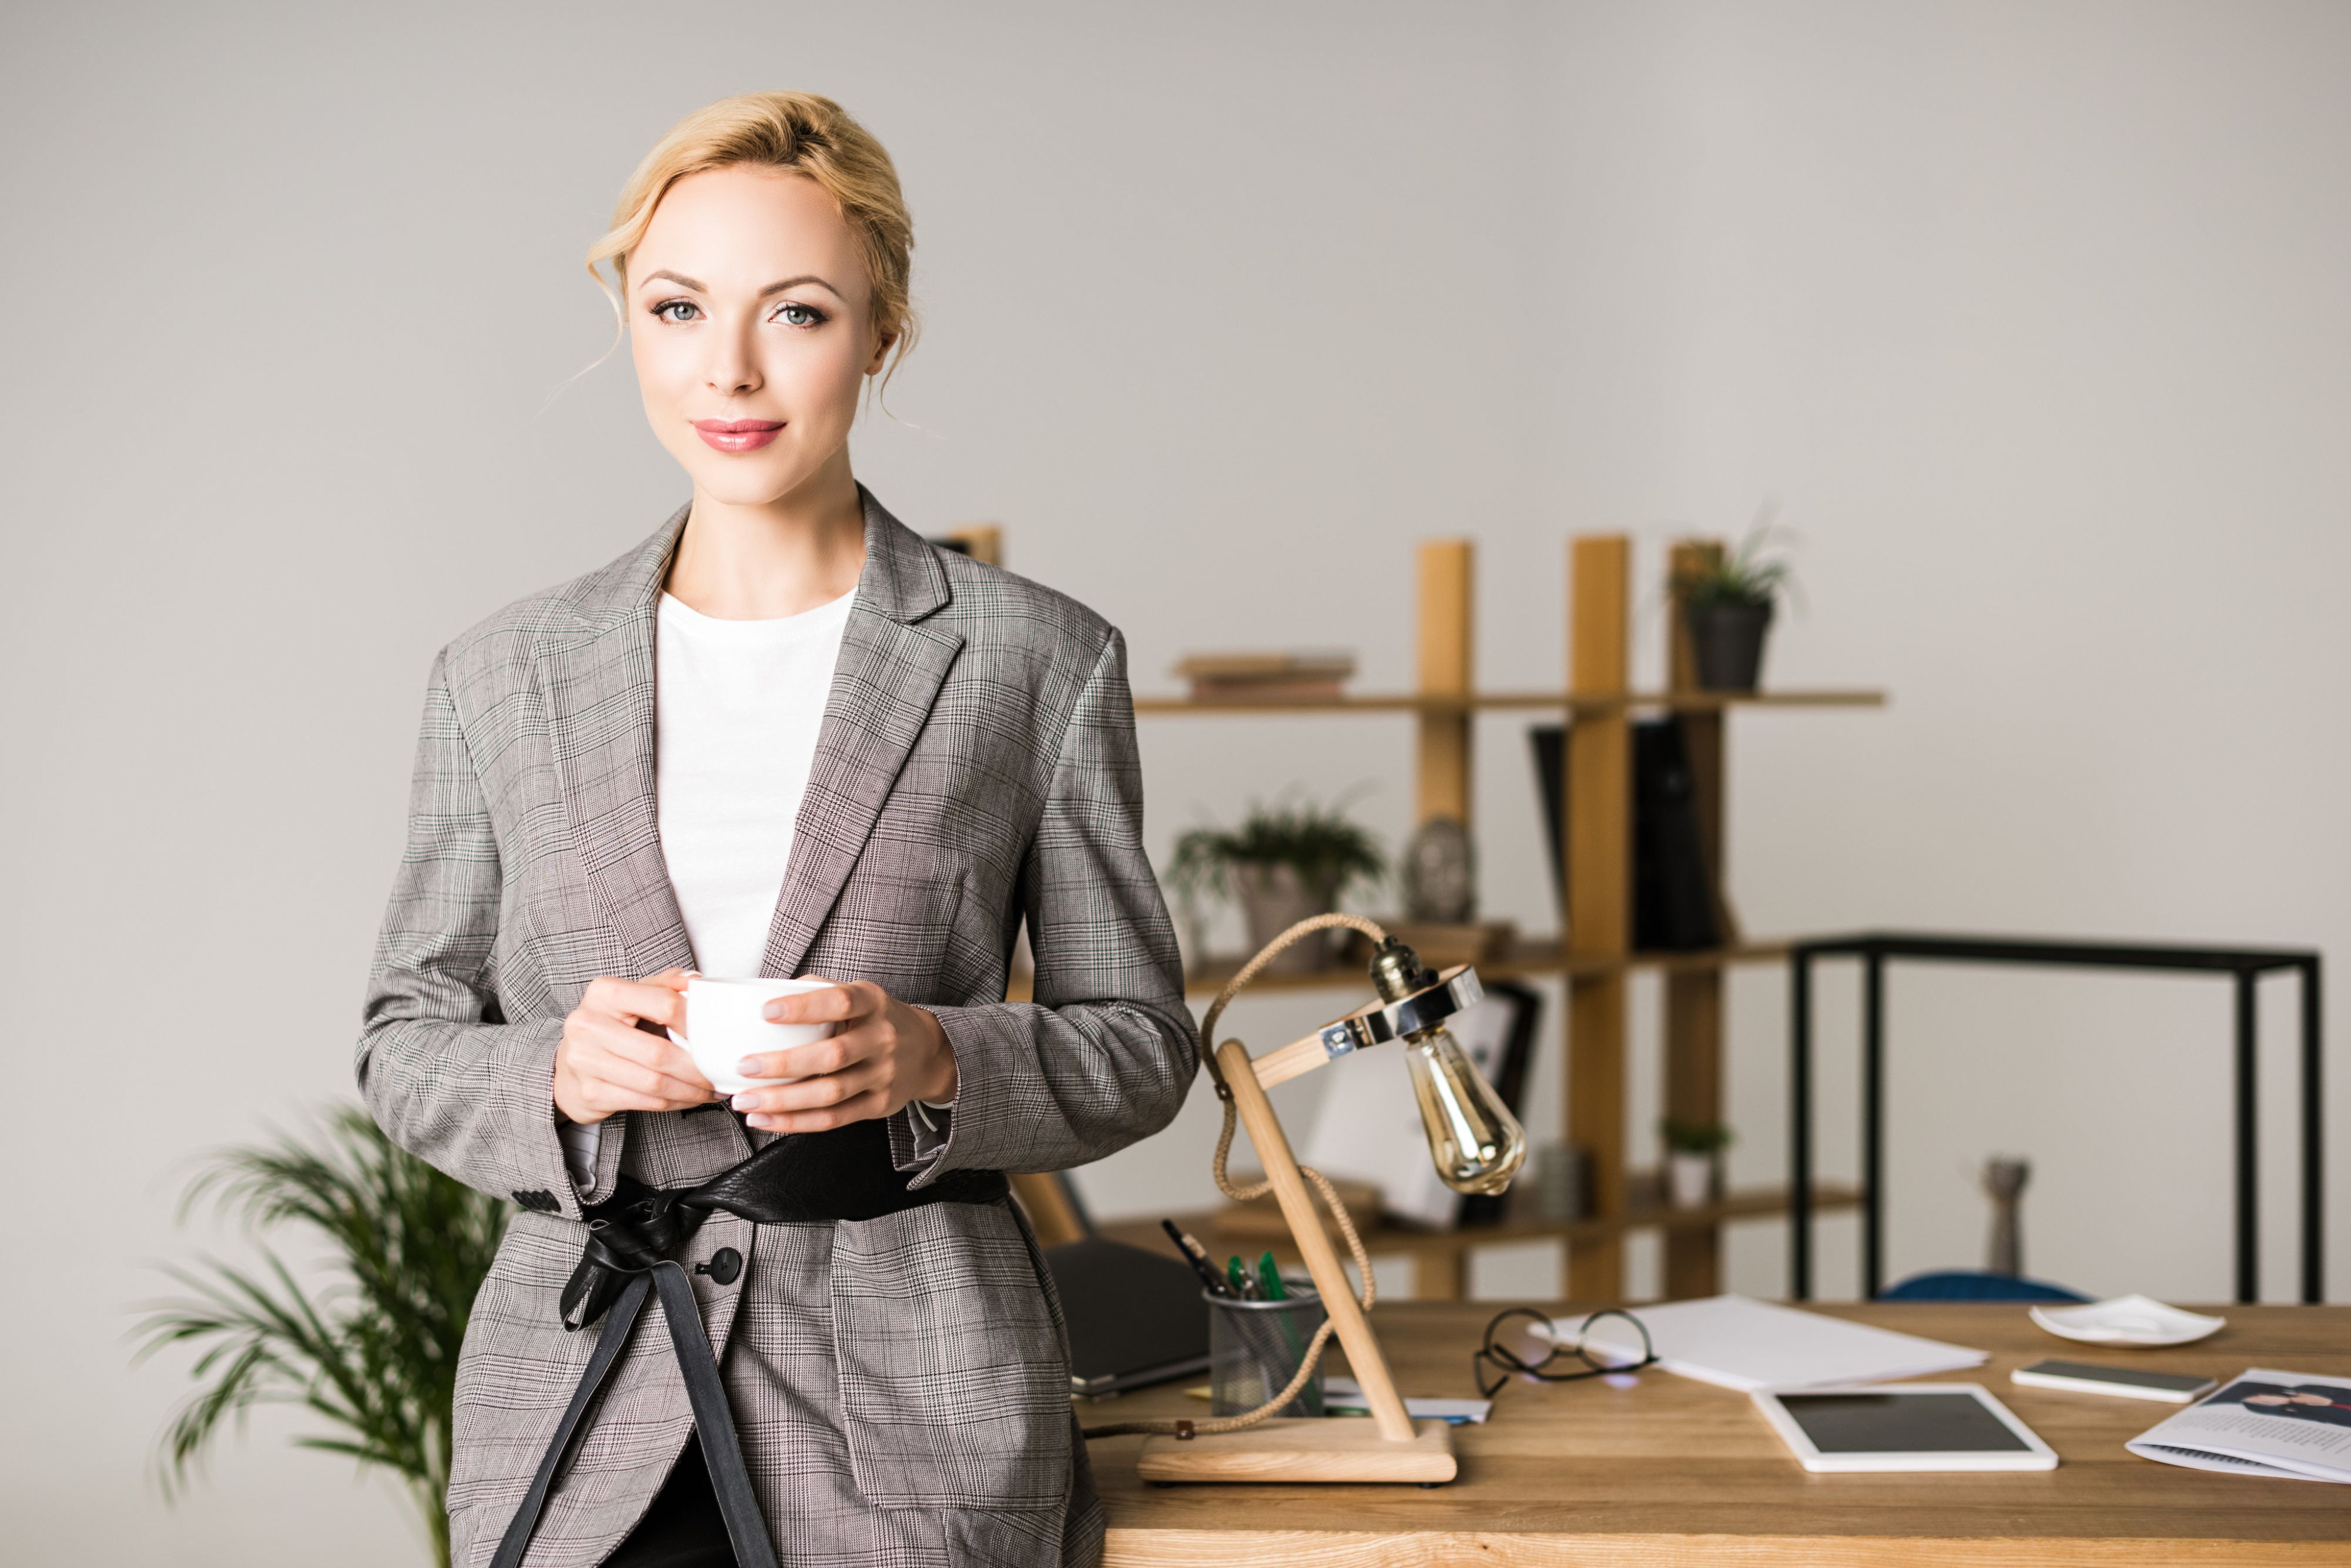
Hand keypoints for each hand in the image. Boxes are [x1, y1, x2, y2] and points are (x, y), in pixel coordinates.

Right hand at [552, 969, 711, 1124]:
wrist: (567, 1067)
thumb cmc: (608, 1027)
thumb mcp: (631, 997)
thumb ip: (663, 985)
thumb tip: (694, 981)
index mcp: (603, 992)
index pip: (663, 1004)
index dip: (695, 1022)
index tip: (716, 1035)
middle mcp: (588, 1025)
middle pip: (659, 1052)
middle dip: (698, 1068)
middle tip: (720, 1073)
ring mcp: (584, 1061)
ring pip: (655, 1083)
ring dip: (691, 1090)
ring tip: (711, 1088)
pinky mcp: (590, 1093)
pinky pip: (645, 1102)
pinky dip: (675, 1103)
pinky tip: (689, 1098)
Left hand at [727, 978, 956, 1133]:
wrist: (927, 1052)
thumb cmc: (877, 1020)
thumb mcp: (859, 994)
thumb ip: (818, 990)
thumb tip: (765, 992)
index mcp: (873, 1003)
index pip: (840, 1001)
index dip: (803, 1007)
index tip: (766, 1011)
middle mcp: (882, 1038)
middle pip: (833, 1055)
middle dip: (784, 1064)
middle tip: (745, 1066)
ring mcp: (883, 1075)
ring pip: (830, 1093)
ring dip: (783, 1100)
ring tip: (745, 1100)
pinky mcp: (878, 1105)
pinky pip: (834, 1118)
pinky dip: (796, 1122)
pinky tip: (766, 1119)